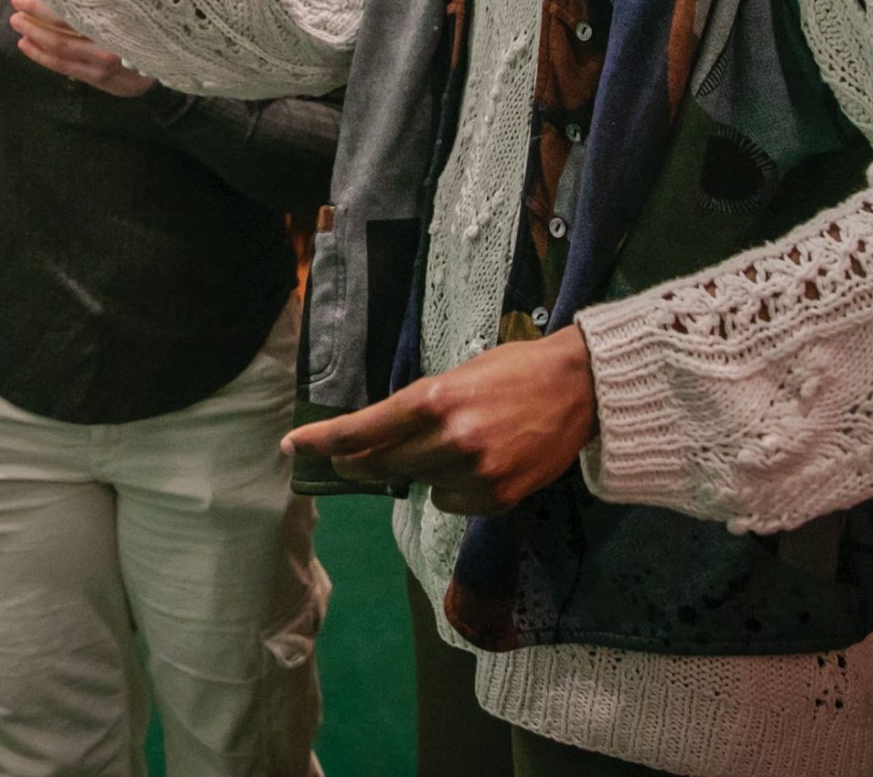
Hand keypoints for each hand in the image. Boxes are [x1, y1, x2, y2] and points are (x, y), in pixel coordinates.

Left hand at [9, 0, 152, 96]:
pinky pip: (64, 68)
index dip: (42, 7)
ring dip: (34, 39)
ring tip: (18, 25)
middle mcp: (108, 46)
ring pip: (59, 53)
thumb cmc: (148, 24)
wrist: (171, 61)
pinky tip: (28, 47)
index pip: (70, 16)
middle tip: (16, 5)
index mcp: (116, 22)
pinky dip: (43, 57)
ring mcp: (102, 65)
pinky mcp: (99, 79)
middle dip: (33, 21)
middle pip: (60, 35)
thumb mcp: (132, 5)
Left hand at [282, 328, 598, 515]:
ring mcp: (474, 473)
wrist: (580, 388)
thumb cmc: (513, 371)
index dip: (323, 441)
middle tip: (347, 462)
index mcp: (434, 399)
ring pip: (419, 484)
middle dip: (359, 464)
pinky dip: (454, 489)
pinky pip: (451, 502)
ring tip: (460, 442)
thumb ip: (417, 410)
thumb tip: (375, 442)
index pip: (363, 429)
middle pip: (380, 466)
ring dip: (424, 470)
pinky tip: (480, 464)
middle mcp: (450, 438)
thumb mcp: (457, 376)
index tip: (293, 448)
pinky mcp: (497, 498)